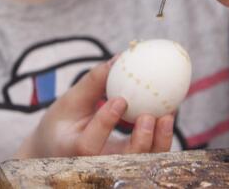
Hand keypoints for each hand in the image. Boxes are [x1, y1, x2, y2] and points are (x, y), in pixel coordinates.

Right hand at [17, 60, 174, 158]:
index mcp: (72, 151)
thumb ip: (93, 83)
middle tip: (150, 116)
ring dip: (158, 142)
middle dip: (140, 142)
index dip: (106, 123)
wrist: (60, 149)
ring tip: (167, 115)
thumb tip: (119, 58)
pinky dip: (161, 139)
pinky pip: (149, 156)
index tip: (121, 100)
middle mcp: (94, 165)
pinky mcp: (128, 166)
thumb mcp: (70, 101)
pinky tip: (168, 116)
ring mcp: (113, 169)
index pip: (88, 144)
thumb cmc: (63, 122)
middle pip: (120, 162)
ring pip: (141, 163)